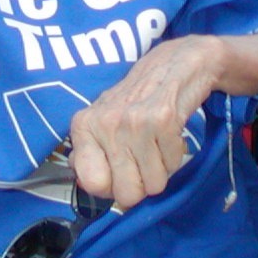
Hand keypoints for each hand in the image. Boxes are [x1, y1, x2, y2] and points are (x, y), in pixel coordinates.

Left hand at [68, 37, 218, 208]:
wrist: (175, 64)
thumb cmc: (137, 97)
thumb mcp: (102, 119)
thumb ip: (87, 151)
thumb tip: (82, 179)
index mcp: (84, 125)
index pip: (91, 184)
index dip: (110, 188)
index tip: (118, 173)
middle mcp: (106, 123)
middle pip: (127, 194)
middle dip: (141, 184)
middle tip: (143, 159)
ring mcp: (134, 121)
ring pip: (154, 184)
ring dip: (160, 169)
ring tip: (156, 143)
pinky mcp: (164, 119)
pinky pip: (173, 166)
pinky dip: (175, 155)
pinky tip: (168, 135)